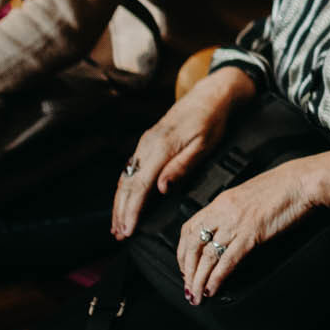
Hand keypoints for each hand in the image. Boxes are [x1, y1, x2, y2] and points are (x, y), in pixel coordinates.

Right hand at [112, 66, 254, 238]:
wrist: (209, 95)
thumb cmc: (211, 121)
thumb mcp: (204, 145)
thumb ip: (182, 167)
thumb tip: (161, 188)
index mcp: (161, 148)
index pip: (141, 186)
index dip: (132, 210)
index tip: (128, 229)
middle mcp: (147, 145)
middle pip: (127, 184)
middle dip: (121, 211)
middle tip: (118, 234)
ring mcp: (144, 143)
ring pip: (125, 177)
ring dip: (119, 202)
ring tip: (118, 224)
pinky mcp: (146, 143)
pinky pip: (130, 169)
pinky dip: (125, 188)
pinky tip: (124, 200)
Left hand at [175, 149, 329, 301]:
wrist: (304, 181)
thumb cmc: (285, 186)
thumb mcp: (251, 195)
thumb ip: (236, 211)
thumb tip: (230, 229)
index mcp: (222, 201)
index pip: (189, 228)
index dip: (183, 251)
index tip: (185, 266)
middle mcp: (224, 212)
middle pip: (193, 245)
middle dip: (187, 271)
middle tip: (188, 288)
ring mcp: (237, 223)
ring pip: (207, 256)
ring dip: (198, 280)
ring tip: (196, 296)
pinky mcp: (252, 234)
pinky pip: (227, 261)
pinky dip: (217, 278)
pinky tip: (212, 289)